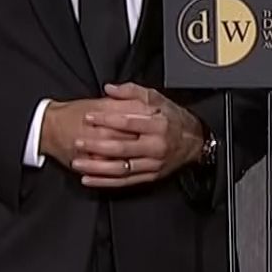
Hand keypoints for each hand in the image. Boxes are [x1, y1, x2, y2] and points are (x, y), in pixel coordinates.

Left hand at [46, 83, 207, 188]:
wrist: (194, 142)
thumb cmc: (173, 119)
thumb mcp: (157, 99)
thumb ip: (132, 91)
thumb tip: (109, 88)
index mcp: (157, 125)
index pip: (128, 122)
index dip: (106, 119)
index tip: (88, 116)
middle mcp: (155, 146)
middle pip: (121, 148)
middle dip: (96, 146)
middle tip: (77, 142)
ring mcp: (152, 164)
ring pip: (121, 168)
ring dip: (97, 168)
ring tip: (77, 163)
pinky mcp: (150, 176)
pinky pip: (124, 182)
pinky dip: (105, 182)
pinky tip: (89, 179)